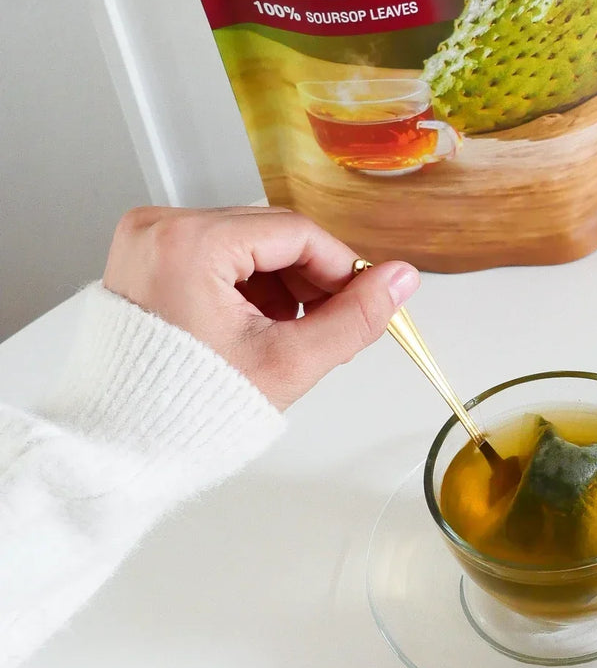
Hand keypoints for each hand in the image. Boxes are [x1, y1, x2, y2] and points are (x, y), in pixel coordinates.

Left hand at [103, 206, 419, 409]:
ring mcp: (148, 238)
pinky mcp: (146, 255)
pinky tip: (257, 324)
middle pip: (270, 232)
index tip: (365, 301)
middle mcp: (161, 227)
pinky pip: (217, 253)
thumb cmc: (191, 407)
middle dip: (309, 278)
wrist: (123, 441)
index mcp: (189, 244)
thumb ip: (354, 318)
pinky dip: (247, 284)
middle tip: (330, 324)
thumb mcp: (290, 362)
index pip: (295, 232)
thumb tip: (402, 279)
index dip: (341, 267)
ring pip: (247, 242)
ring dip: (281, 282)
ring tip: (288, 332)